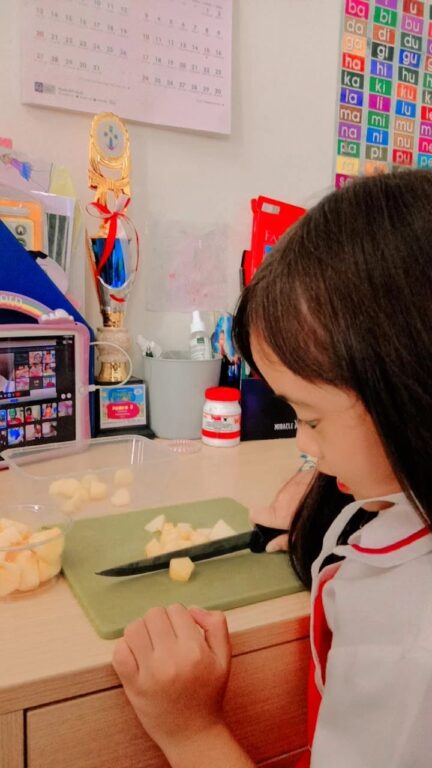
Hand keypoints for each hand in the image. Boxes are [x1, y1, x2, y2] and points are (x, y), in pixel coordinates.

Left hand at [112, 604, 230, 751]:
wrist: (193, 734)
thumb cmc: (208, 694)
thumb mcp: (224, 658)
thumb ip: (216, 625)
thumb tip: (193, 609)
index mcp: (195, 650)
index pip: (176, 610)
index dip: (178, 617)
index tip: (181, 631)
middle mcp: (171, 659)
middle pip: (154, 614)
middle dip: (160, 622)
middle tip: (165, 638)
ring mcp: (149, 673)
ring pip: (134, 628)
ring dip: (141, 631)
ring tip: (151, 645)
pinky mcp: (133, 685)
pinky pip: (119, 651)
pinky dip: (125, 648)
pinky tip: (138, 656)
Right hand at [250, 467, 315, 551]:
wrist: (341, 491)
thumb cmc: (322, 518)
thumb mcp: (304, 536)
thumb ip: (284, 542)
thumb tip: (269, 547)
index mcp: (278, 513)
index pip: (254, 515)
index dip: (258, 521)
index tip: (265, 526)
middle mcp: (279, 497)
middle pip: (272, 506)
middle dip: (281, 512)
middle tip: (296, 519)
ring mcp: (288, 483)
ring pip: (284, 495)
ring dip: (291, 501)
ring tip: (308, 507)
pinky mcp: (299, 474)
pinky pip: (293, 485)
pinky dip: (299, 491)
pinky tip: (313, 496)